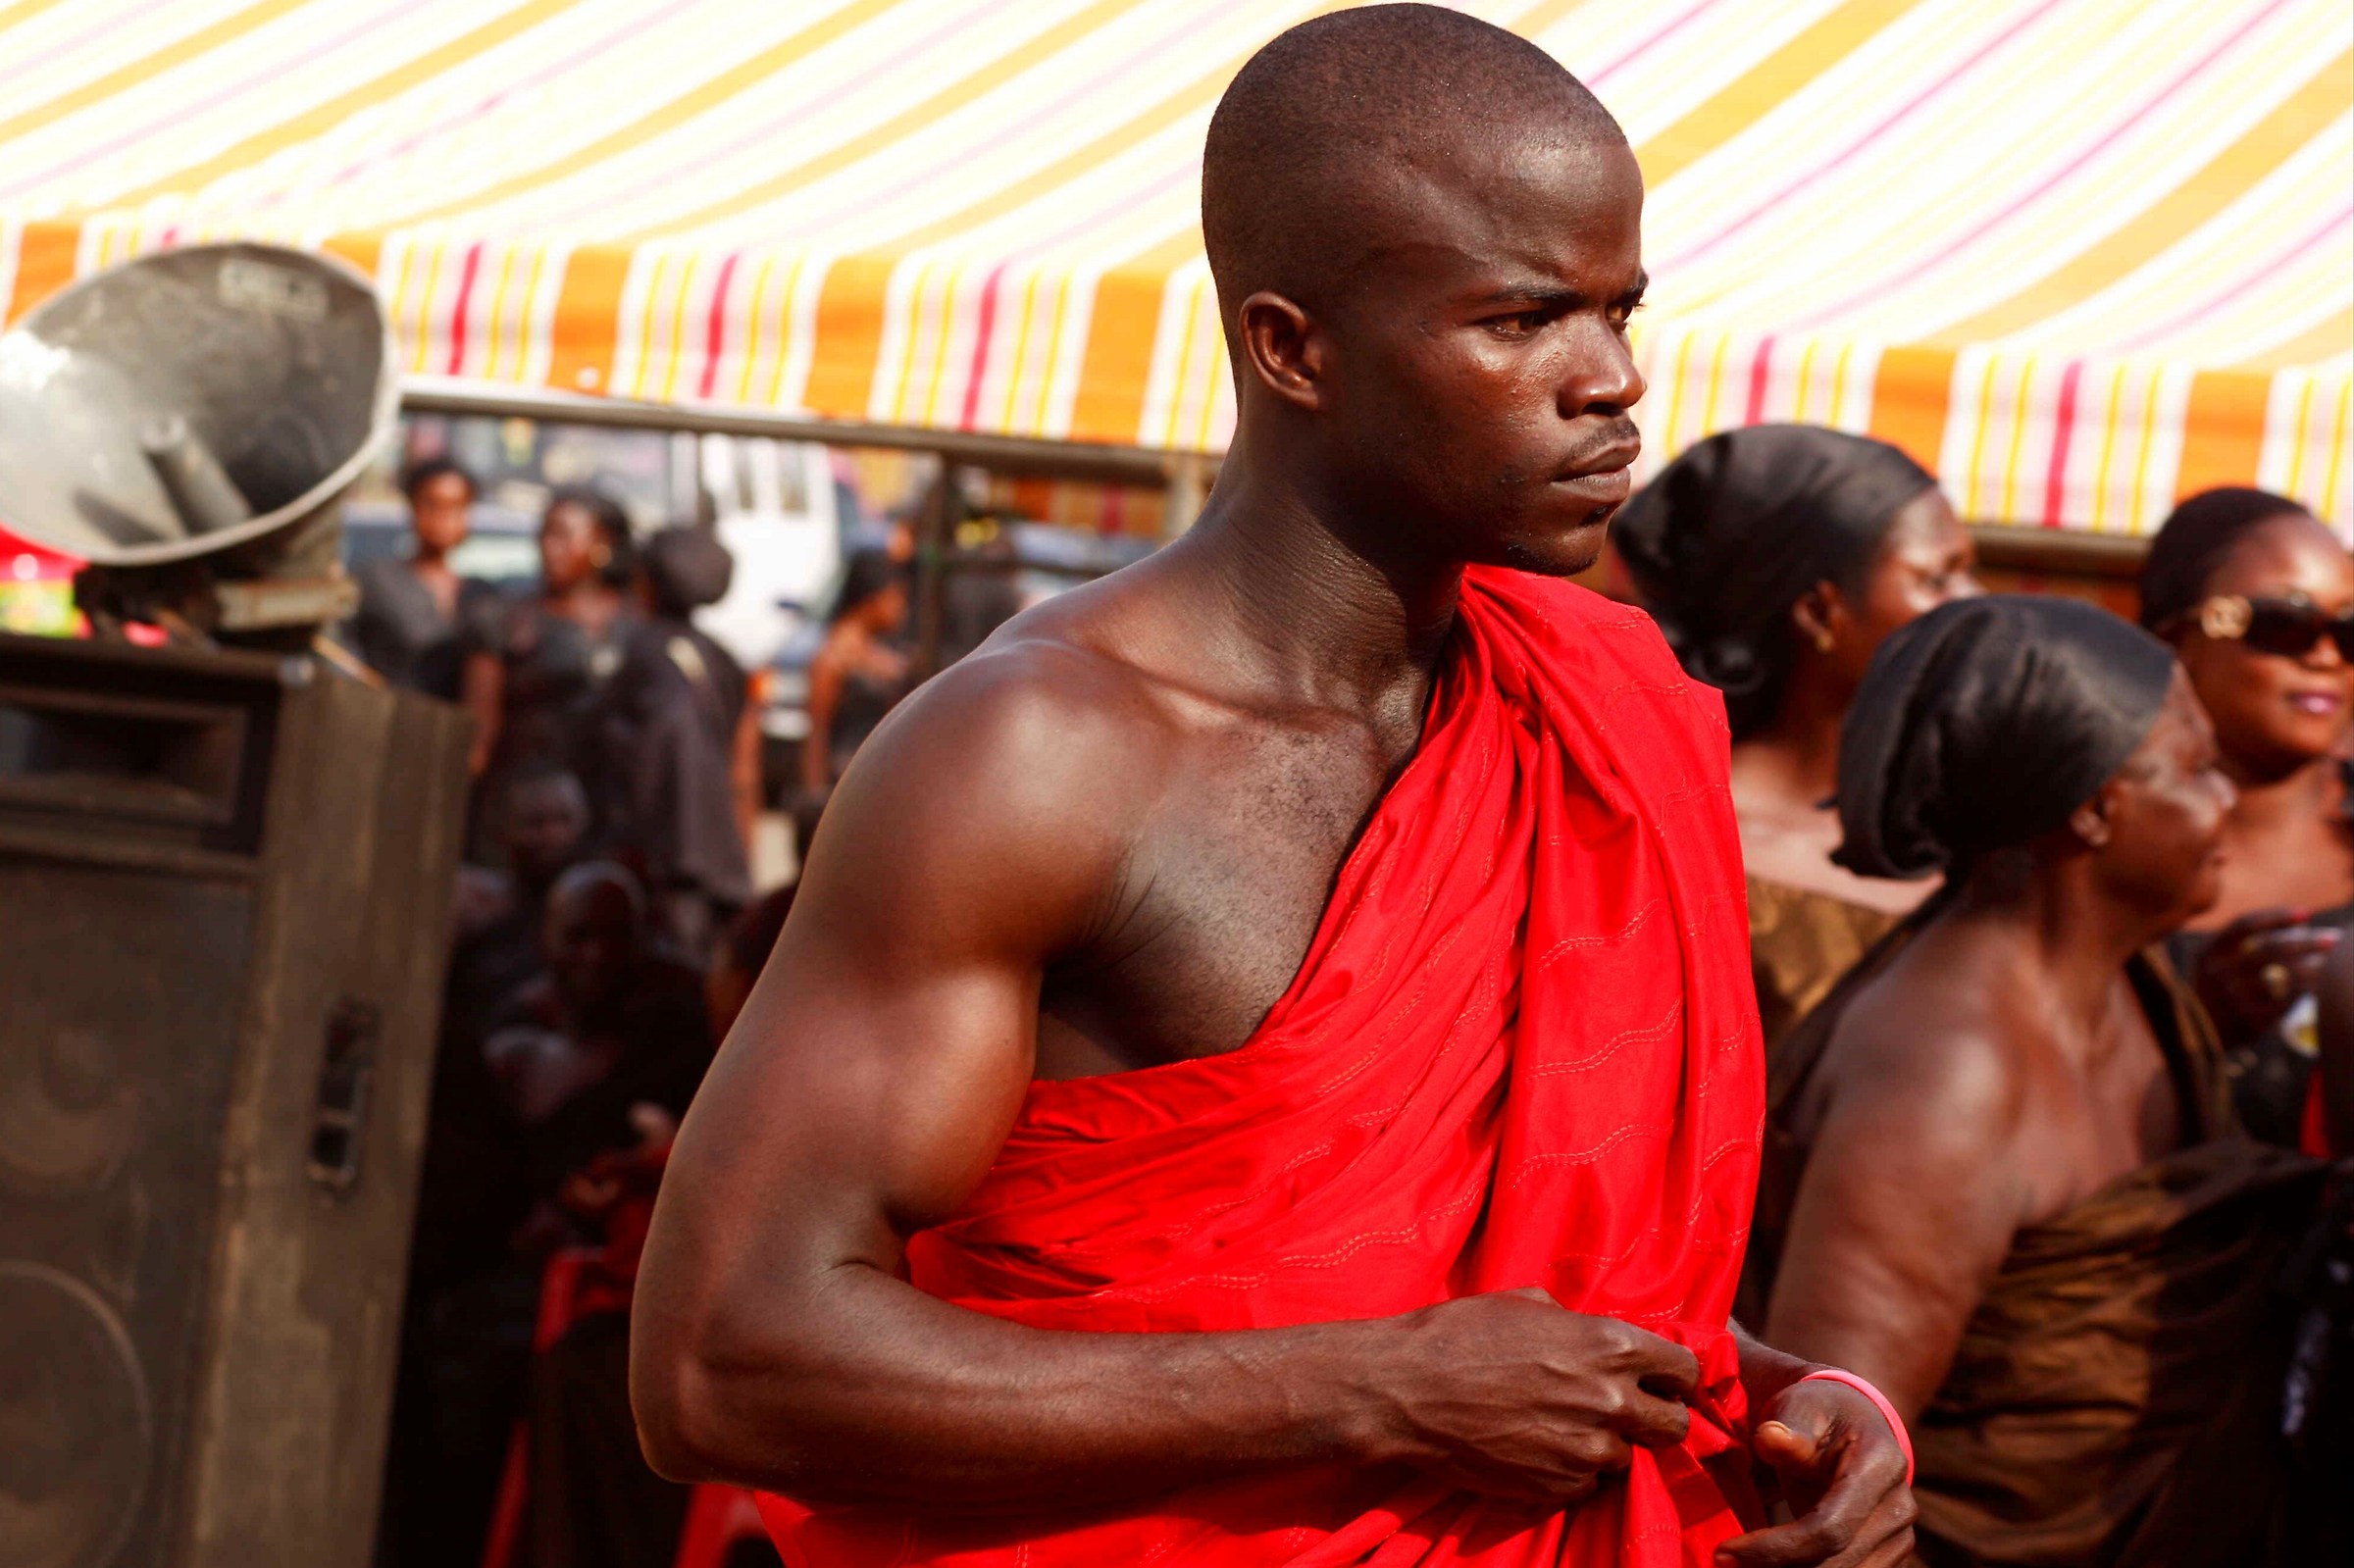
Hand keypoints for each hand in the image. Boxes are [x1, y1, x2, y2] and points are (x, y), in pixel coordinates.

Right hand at [1364, 1287, 1700, 1503]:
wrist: (1406, 1389)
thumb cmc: (1459, 1334)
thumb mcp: (1526, 1304)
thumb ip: (1577, 1322)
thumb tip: (1592, 1334)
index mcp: (1610, 1345)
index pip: (1686, 1371)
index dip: (1674, 1378)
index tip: (1659, 1383)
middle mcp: (1610, 1399)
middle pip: (1675, 1427)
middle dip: (1656, 1420)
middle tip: (1625, 1414)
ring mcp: (1586, 1449)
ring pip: (1628, 1459)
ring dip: (1606, 1446)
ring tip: (1563, 1429)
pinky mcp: (1558, 1486)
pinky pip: (1588, 1485)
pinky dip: (1572, 1471)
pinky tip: (1538, 1448)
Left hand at [1718, 1378, 1913, 1566]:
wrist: (1851, 1419)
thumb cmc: (1817, 1411)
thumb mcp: (1798, 1408)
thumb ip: (1787, 1428)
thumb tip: (1769, 1439)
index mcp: (1880, 1465)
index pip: (1829, 1528)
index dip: (1776, 1548)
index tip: (1727, 1550)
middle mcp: (1898, 1507)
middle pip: (1837, 1563)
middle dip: (1777, 1567)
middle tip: (1725, 1561)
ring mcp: (1899, 1536)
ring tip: (1744, 1562)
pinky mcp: (1888, 1554)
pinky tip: (1769, 1564)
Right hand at [2192, 908, 2339, 1042]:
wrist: (2197, 1034)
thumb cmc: (2214, 988)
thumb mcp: (2212, 962)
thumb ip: (2243, 942)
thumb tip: (2299, 924)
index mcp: (2209, 952)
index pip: (2245, 926)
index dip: (2277, 917)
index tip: (2305, 913)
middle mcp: (2219, 973)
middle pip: (2273, 950)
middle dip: (2308, 943)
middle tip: (2333, 940)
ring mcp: (2234, 998)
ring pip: (2287, 977)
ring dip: (2315, 969)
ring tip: (2330, 965)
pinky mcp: (2249, 1020)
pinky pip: (2288, 1001)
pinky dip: (2305, 992)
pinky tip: (2315, 987)